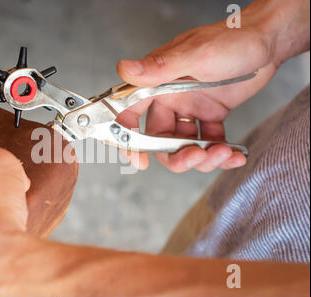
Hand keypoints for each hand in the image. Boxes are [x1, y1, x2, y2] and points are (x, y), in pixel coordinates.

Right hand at [116, 9, 279, 171]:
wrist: (269, 40)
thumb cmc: (232, 39)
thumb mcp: (195, 54)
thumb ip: (159, 67)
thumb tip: (124, 69)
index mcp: (159, 83)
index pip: (132, 113)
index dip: (129, 139)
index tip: (140, 161)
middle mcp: (170, 98)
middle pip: (161, 140)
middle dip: (177, 156)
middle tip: (196, 157)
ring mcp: (190, 107)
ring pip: (185, 145)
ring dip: (203, 157)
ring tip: (225, 153)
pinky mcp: (210, 114)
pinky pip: (209, 141)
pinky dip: (221, 152)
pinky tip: (234, 154)